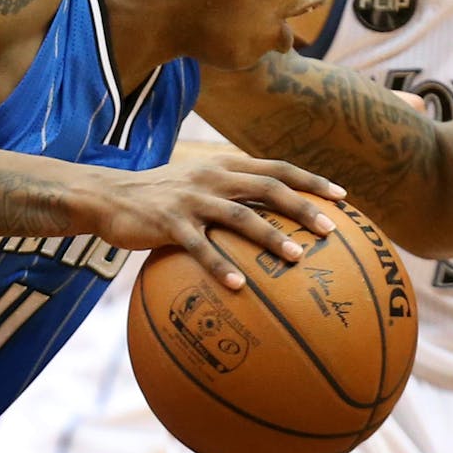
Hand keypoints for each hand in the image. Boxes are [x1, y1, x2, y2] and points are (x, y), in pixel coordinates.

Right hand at [95, 151, 345, 288]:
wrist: (108, 197)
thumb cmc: (162, 197)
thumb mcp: (200, 185)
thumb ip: (234, 193)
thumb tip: (274, 217)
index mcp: (225, 165)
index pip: (278, 167)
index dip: (311, 180)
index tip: (343, 197)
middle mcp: (214, 177)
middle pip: (268, 187)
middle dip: (303, 206)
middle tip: (331, 229)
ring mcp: (192, 198)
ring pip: (240, 216)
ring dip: (271, 236)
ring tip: (296, 257)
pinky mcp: (169, 222)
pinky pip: (200, 246)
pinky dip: (220, 265)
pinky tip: (239, 287)